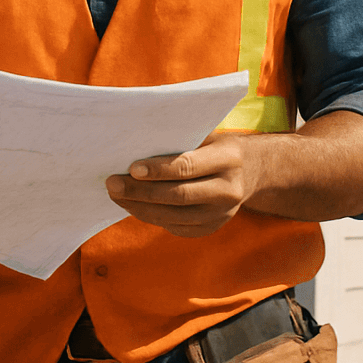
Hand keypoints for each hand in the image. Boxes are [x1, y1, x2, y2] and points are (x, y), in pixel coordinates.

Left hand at [105, 135, 261, 237]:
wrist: (250, 171)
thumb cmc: (216, 145)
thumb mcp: (206, 134)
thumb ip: (179, 139)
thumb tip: (134, 142)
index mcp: (228, 159)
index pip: (187, 167)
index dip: (158, 170)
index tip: (131, 168)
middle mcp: (228, 190)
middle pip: (178, 195)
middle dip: (141, 191)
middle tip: (112, 184)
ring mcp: (221, 214)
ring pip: (173, 216)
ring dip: (139, 207)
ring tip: (116, 195)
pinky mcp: (211, 228)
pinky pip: (175, 227)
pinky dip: (150, 217)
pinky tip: (132, 206)